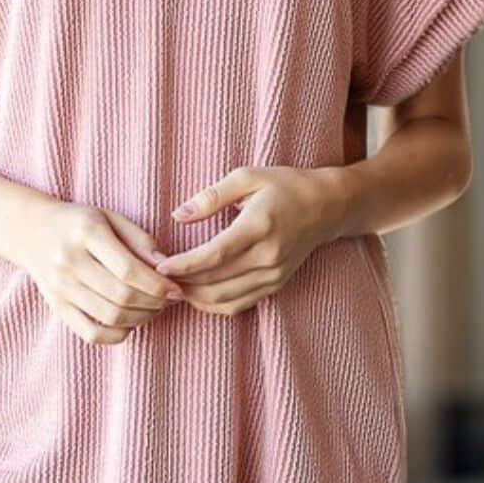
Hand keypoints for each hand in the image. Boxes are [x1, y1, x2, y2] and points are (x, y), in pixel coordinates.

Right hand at [21, 200, 184, 345]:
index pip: (128, 269)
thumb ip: (140, 240)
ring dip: (141, 318)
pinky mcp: (56, 307)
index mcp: (86, 232)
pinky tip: (130, 322)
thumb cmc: (80, 223)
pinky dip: (117, 335)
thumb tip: (168, 267)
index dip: (158, 285)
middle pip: (121, 296)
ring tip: (154, 309)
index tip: (176, 289)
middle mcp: (69, 261)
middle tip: (169, 300)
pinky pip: (92, 334)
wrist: (31, 231)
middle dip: (155, 303)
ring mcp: (60, 287)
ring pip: (110, 317)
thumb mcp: (110, 218)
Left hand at [152, 166, 337, 317]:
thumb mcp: (247, 177)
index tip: (159, 266)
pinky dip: (214, 306)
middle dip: (182, 284)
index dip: (185, 265)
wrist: (327, 207)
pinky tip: (195, 296)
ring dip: (195, 298)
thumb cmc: (284, 186)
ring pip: (226, 299)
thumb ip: (211, 196)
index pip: (215, 255)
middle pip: (216, 282)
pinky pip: (240, 305)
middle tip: (156, 278)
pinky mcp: (276, 285)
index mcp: (258, 226)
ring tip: (171, 288)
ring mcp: (274, 275)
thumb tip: (178, 215)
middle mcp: (268, 256)